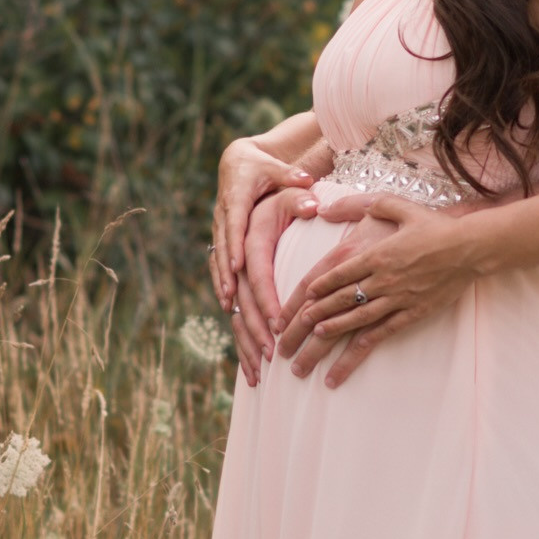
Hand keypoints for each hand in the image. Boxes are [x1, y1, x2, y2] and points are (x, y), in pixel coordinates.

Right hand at [210, 136, 315, 311]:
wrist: (236, 162)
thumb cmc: (261, 166)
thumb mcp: (275, 167)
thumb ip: (290, 175)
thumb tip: (308, 182)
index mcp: (237, 198)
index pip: (235, 225)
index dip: (234, 246)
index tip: (238, 267)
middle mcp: (224, 216)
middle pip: (223, 250)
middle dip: (229, 277)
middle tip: (235, 299)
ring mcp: (219, 228)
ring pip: (217, 260)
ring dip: (223, 286)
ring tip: (230, 309)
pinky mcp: (220, 237)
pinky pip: (217, 264)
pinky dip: (221, 283)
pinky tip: (227, 306)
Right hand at [229, 186, 317, 383]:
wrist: (236, 168)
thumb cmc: (263, 174)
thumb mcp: (278, 174)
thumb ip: (295, 186)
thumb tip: (313, 203)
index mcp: (242, 226)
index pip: (254, 266)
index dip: (264, 294)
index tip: (276, 319)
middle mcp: (230, 248)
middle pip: (241, 294)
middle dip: (255, 325)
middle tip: (271, 353)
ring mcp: (226, 262)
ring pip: (231, 307)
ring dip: (244, 338)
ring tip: (258, 370)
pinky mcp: (228, 273)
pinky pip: (231, 310)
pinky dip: (239, 336)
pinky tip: (248, 366)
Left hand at [276, 193, 481, 386]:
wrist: (470, 248)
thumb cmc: (433, 224)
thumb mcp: (396, 204)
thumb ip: (360, 204)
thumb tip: (326, 206)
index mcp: (376, 254)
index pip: (337, 274)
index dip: (316, 288)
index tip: (299, 300)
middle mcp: (383, 278)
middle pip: (340, 300)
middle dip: (313, 316)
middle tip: (293, 330)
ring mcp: (398, 298)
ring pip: (357, 319)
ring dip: (332, 332)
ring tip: (312, 343)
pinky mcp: (413, 313)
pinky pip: (383, 331)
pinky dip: (363, 345)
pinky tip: (349, 355)